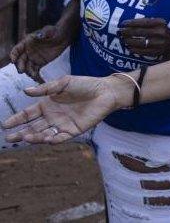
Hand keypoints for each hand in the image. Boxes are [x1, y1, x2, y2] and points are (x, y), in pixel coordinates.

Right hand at [2, 74, 129, 143]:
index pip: (28, 114)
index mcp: (47, 104)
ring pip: (44, 134)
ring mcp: (62, 124)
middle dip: (21, 133)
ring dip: (35, 137)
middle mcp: (52, 116)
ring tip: (25, 138)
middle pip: (33, 127)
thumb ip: (46, 88)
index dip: (17, 119)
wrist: (105, 91)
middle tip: (9, 138)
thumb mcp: (63, 83)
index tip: (5, 125)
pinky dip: (54, 139)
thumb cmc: (85, 84)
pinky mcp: (74, 130)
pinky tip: (47, 139)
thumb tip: (26, 91)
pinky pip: (61, 137)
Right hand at [11, 26, 70, 82]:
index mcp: (26, 43)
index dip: (14, 55)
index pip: (16, 50)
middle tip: (22, 71)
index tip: (13, 61)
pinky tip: (39, 80)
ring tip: (33, 75)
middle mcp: (27, 51)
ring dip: (28, 72)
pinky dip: (36, 76)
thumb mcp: (49, 31)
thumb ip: (44, 33)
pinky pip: (35, 71)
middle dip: (20, 66)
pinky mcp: (39, 63)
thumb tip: (39, 35)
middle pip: (20, 61)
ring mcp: (32, 58)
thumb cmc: (54, 32)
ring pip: (27, 67)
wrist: (62, 37)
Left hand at [119, 18, 169, 60]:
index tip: (122, 23)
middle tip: (120, 32)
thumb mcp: (161, 25)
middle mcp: (160, 33)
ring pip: (139, 42)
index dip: (131, 23)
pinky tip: (129, 47)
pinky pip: (142, 51)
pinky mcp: (157, 52)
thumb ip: (148, 23)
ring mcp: (158, 43)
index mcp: (160, 24)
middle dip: (127, 32)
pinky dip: (134, 49)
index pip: (143, 22)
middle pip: (139, 32)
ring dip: (129, 41)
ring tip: (123, 39)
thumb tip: (130, 24)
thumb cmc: (166, 33)